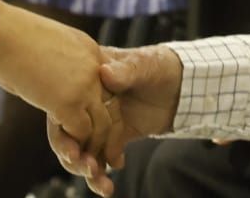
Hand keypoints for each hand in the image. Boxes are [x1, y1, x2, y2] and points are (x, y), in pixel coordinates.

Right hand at [0, 1, 116, 151]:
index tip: (99, 121)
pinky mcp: (69, 102)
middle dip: (109, 132)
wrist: (1, 34)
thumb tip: (43, 75)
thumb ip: (57, 63)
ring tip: (86, 158)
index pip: (110, 83)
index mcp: (90, 50)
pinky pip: (82, 132)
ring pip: (102, 124)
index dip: (105, 104)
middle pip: (113, 105)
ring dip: (93, 145)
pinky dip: (76, 144)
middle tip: (104, 152)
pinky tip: (66, 148)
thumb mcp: (46, 44)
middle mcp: (94, 67)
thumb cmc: (11, 36)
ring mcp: (84, 85)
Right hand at [49, 45, 181, 195]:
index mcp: (90, 80)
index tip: (71, 150)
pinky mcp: (117, 135)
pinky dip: (106, 168)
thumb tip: (105, 73)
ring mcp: (102, 121)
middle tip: (88, 169)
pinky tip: (116, 171)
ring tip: (102, 184)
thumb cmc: (162, 66)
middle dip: (73, 155)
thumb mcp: (146, 65)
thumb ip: (126, 71)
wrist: (186, 84)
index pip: (66, 106)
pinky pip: (104, 155)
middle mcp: (90, 103)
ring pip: (86, 148)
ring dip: (89, 168)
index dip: (64, 130)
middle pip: (70, 133)